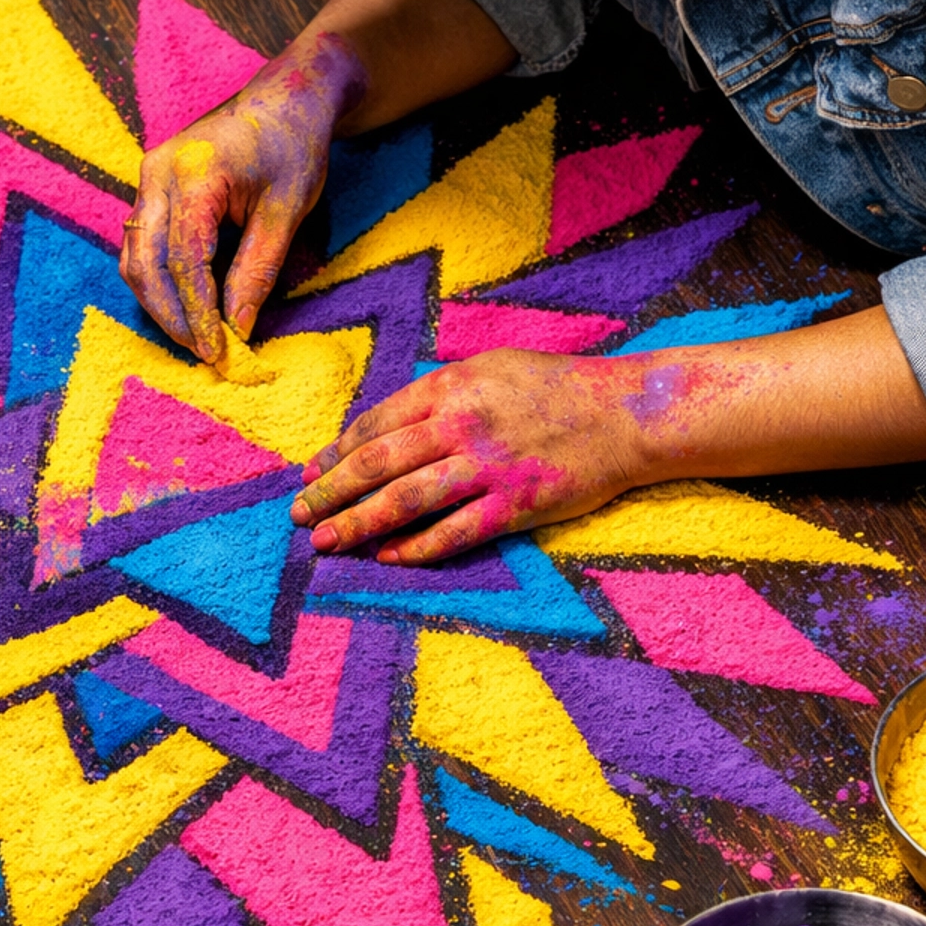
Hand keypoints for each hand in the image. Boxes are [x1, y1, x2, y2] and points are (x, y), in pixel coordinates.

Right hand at [122, 32, 366, 363]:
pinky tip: (186, 305)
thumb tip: (237, 328)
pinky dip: (157, 280)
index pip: (183, 260)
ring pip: (133, 256)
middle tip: (204, 353)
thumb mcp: (287, 211)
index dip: (197, 312)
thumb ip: (257, 270)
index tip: (218, 351)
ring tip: (194, 336)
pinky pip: (141, 243)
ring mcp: (148, 177)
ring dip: (158, 302)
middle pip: (144, 263)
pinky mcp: (151, 187)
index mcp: (194, 173)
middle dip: (171, 316)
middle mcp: (158, 173)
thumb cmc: (293, 147)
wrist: (285, 99)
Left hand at [291, 350, 645, 562]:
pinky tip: (387, 557)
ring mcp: (488, 467)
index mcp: (449, 387)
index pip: (375, 423)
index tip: (309, 473)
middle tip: (300, 515)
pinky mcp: (516, 504)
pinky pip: (455, 531)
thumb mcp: (490, 368)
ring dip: (358, 523)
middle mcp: (460, 424)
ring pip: (405, 499)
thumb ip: (440, 392)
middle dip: (330, 491)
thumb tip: (391, 422)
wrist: (625, 413)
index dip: (335, 451)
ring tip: (325, 542)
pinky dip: (416, 547)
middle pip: (377, 462)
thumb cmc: (557, 386)